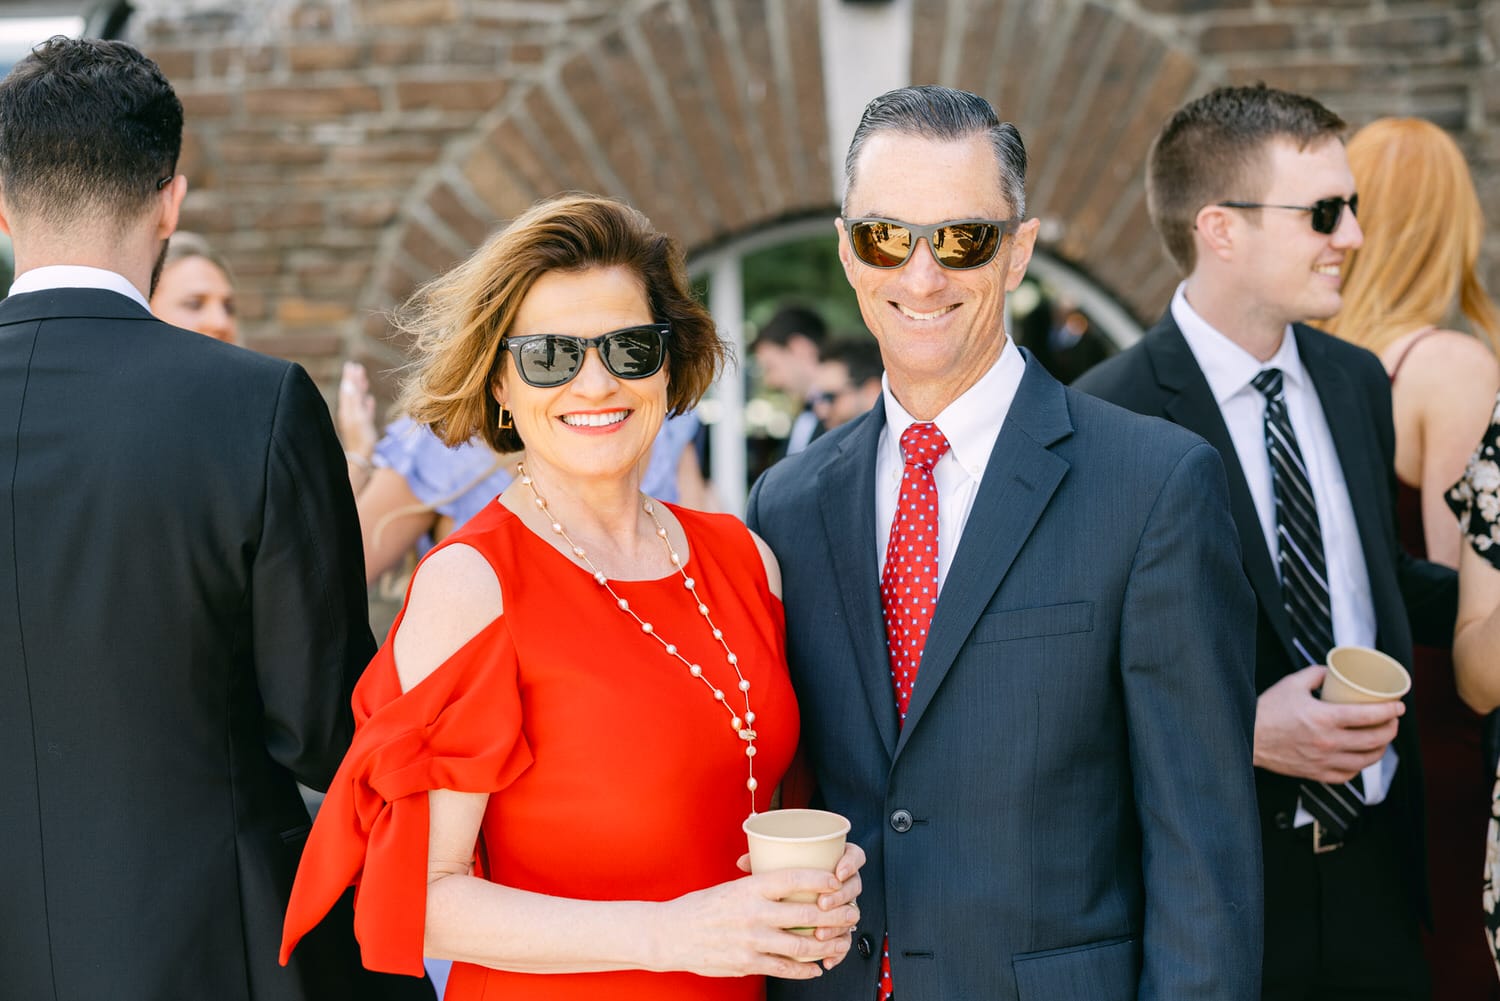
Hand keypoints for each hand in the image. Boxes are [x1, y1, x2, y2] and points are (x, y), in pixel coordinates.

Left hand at [337, 361, 377, 457]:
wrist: (362, 457)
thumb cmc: (361, 438)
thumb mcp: (358, 416)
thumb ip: (354, 400)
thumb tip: (348, 384)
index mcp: (348, 409)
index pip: (348, 389)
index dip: (350, 377)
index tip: (351, 365)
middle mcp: (350, 413)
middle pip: (352, 393)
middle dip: (354, 380)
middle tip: (356, 367)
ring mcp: (356, 420)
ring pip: (359, 401)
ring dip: (361, 389)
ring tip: (363, 379)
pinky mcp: (363, 427)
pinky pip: (365, 411)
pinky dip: (367, 404)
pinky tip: (369, 399)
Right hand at [659, 848, 863, 979]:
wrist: (670, 934)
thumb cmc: (701, 908)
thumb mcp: (731, 887)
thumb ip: (760, 886)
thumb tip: (789, 880)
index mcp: (750, 888)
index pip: (794, 878)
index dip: (822, 879)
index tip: (837, 880)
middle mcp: (754, 913)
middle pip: (808, 913)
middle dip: (836, 915)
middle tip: (851, 914)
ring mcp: (752, 940)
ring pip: (803, 944)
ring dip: (828, 945)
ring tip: (840, 943)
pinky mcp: (747, 963)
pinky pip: (786, 968)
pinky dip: (807, 969)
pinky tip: (816, 967)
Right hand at [1253, 665, 1401, 782]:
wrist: (1248, 738)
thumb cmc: (1266, 712)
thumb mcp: (1292, 684)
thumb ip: (1316, 674)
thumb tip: (1332, 672)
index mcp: (1324, 718)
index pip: (1369, 716)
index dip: (1390, 711)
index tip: (1398, 706)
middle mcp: (1329, 742)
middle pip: (1375, 739)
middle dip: (1392, 728)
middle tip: (1393, 720)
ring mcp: (1325, 761)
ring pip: (1367, 760)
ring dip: (1381, 748)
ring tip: (1382, 738)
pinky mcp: (1318, 773)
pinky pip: (1349, 774)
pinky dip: (1360, 766)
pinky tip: (1361, 757)